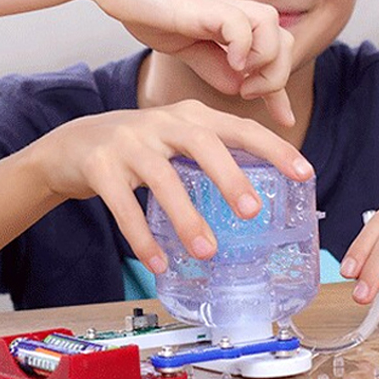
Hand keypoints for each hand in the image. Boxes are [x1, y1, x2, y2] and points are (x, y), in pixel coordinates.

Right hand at [28, 99, 313, 274]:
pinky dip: (141, 236)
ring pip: (162, 177)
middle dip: (230, 175)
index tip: (305, 174)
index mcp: (187, 115)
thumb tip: (259, 197)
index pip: (236, 126)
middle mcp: (160, 122)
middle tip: (252, 212)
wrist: (73, 144)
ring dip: (186, 216)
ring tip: (208, 251)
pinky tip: (158, 262)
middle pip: (201, 141)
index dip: (273, 147)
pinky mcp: (100, 165)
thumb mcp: (173, 139)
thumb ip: (209, 155)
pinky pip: (123, 205)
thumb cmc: (136, 147)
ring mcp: (127, 142)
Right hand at [90, 0, 294, 127]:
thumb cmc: (142, 5)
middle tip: (247, 94)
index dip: (280, 91)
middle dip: (277, 78)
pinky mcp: (204, 6)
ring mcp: (220, 6)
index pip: (271, 55)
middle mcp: (231, 13)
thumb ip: (210, 63)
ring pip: (274, 29)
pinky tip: (230, 59)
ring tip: (241, 79)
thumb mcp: (181, 43)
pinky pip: (243, 24)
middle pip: (285, 41)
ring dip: (266, 62)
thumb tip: (239, 85)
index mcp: (227, 25)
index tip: (285, 119)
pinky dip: (244, 47)